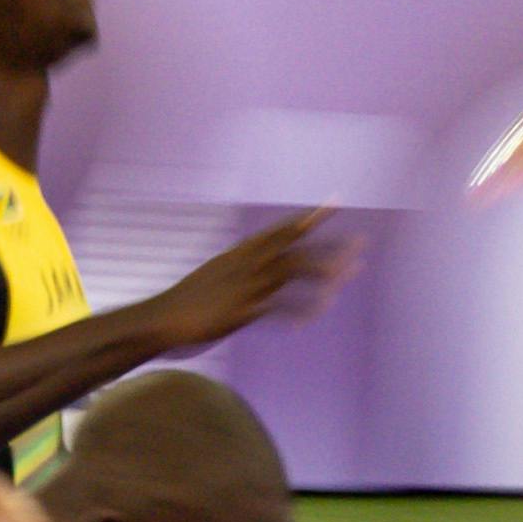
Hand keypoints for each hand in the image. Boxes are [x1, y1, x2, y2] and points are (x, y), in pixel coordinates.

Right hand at [139, 211, 351, 352]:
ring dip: (321, 275)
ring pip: (291, 272)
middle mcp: (247, 264)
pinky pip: (277, 307)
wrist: (161, 319)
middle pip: (296, 248)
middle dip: (330, 247)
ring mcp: (244, 286)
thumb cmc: (189, 301)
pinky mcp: (241, 310)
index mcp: (242, 253)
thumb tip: (264, 270)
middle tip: (361, 245)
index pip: (283, 229)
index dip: (311, 217)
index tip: (337, 202)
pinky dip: (296, 311)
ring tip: (345, 279)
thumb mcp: (219, 276)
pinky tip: (311, 318)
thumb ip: (244, 270)